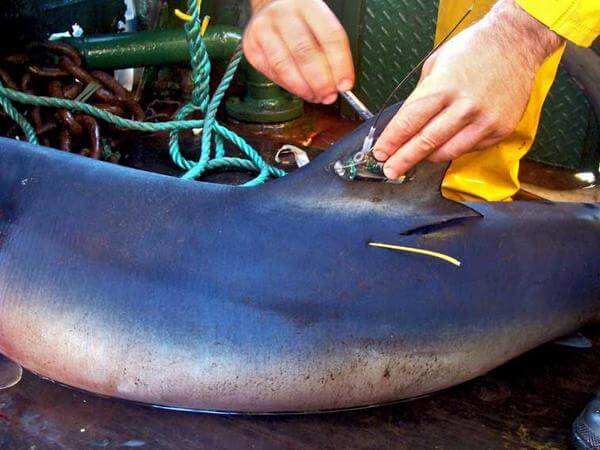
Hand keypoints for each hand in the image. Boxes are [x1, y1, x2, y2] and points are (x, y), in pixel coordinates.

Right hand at [243, 0, 354, 103]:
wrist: (270, 7)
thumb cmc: (301, 20)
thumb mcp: (320, 24)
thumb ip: (332, 51)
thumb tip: (340, 83)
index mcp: (308, 5)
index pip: (329, 35)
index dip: (340, 64)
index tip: (345, 85)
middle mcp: (283, 14)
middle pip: (305, 52)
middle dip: (320, 81)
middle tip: (329, 95)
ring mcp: (263, 30)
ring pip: (284, 65)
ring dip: (303, 87)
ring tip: (315, 96)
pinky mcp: (251, 47)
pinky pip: (272, 72)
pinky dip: (288, 86)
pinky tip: (299, 90)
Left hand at [373, 0, 563, 179]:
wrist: (516, 42)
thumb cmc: (474, 49)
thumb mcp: (436, 65)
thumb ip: (421, 96)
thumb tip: (405, 124)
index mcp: (443, 87)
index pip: (409, 122)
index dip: (391, 141)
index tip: (380, 153)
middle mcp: (464, 106)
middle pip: (425, 142)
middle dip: (403, 159)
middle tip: (390, 169)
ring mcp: (484, 120)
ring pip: (447, 152)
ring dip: (427, 157)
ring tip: (415, 157)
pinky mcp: (499, 129)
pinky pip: (468, 148)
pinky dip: (454, 148)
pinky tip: (447, 141)